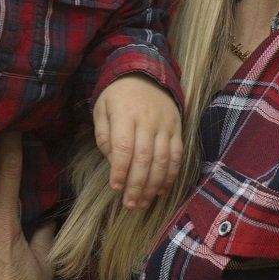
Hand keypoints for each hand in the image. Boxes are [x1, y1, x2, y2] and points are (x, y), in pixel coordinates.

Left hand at [94, 74, 182, 209]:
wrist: (146, 75)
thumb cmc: (118, 96)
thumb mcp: (102, 109)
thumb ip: (104, 136)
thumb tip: (113, 163)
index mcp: (125, 114)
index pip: (123, 147)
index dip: (120, 170)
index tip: (115, 187)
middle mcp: (147, 120)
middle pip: (144, 157)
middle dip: (137, 184)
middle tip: (130, 204)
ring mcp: (165, 125)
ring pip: (162, 160)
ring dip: (153, 185)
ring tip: (143, 202)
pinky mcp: (177, 129)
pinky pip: (177, 155)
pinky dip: (170, 175)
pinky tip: (161, 189)